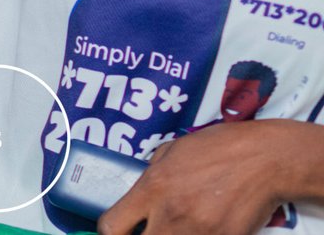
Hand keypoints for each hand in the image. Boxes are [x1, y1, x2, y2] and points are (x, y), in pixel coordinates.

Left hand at [99, 121, 301, 234]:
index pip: (112, 225)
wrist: (264, 159)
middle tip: (149, 232)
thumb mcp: (171, 151)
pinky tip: (202, 230)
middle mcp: (171, 213)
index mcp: (152, 187)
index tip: (119, 232)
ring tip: (177, 228)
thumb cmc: (217, 148)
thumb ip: (150, 176)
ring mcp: (199, 231)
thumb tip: (140, 196)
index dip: (111, 233)